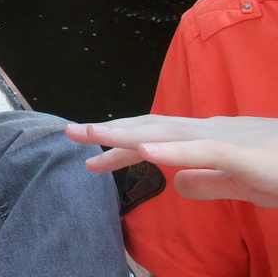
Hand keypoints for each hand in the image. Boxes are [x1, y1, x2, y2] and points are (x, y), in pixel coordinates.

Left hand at [65, 115, 277, 207]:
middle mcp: (209, 130)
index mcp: (207, 138)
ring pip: (165, 130)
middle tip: (71, 133)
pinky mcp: (242, 152)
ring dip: (126, 132)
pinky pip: (200, 149)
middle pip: (150, 127)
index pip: (154, 138)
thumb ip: (209, 182)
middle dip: (109, 130)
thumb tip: (175, 185)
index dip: (119, 145)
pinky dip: (170, 148)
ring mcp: (224, 138)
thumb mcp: (242, 183)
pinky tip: (143, 150)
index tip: (89, 157)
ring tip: (92, 134)